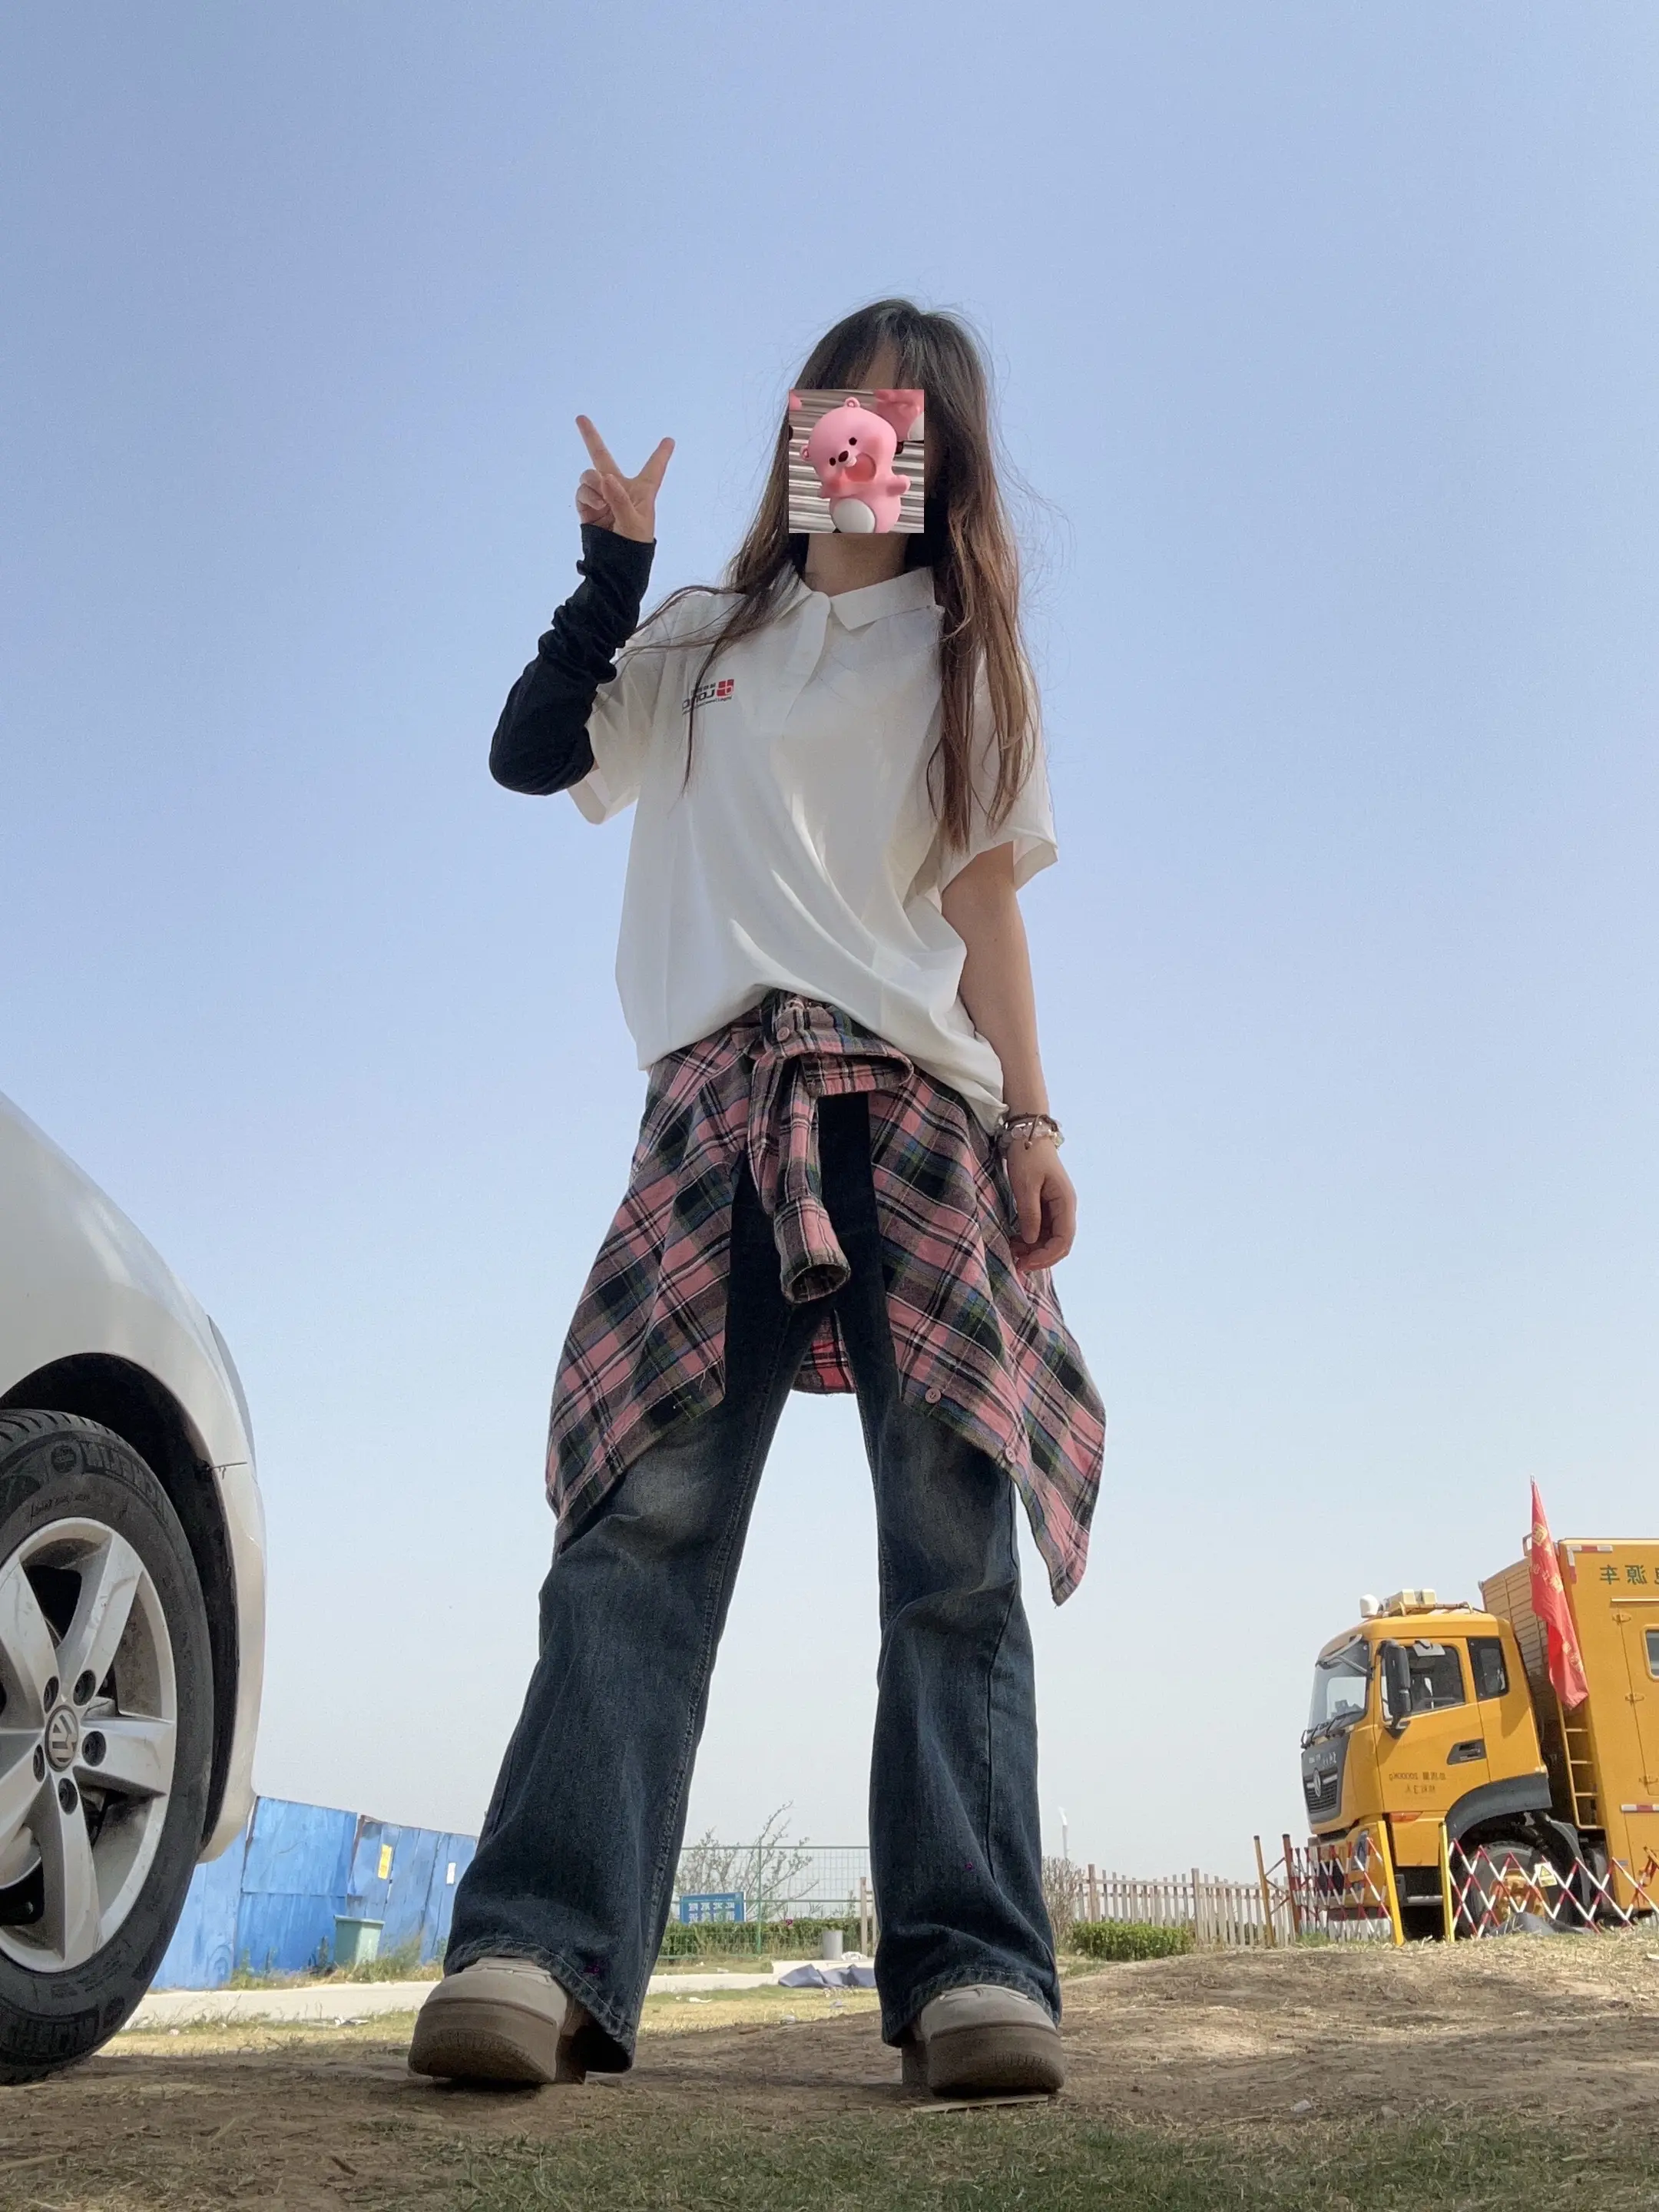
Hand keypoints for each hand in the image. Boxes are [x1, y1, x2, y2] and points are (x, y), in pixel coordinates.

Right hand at [575, 416, 673, 542]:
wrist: (615, 567)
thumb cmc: (634, 546)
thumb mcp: (634, 523)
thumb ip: (620, 499)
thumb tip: (605, 478)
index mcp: (642, 491)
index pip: (654, 469)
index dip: (661, 454)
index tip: (670, 440)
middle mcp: (620, 489)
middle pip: (603, 458)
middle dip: (590, 438)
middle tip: (580, 418)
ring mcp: (601, 497)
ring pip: (589, 476)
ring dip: (592, 484)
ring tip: (601, 503)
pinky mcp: (587, 508)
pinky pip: (581, 491)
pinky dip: (586, 496)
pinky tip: (595, 507)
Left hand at [1004, 1137, 1076, 1275]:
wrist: (1026, 1132)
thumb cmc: (1027, 1155)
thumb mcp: (1025, 1185)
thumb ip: (1029, 1214)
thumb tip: (1032, 1241)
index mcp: (1065, 1202)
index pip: (1063, 1240)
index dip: (1046, 1257)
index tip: (1024, 1263)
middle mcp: (1065, 1207)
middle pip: (1059, 1243)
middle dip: (1040, 1257)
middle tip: (1017, 1264)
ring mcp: (1056, 1206)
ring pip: (1050, 1237)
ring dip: (1034, 1249)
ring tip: (1012, 1252)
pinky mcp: (1045, 1204)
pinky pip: (1042, 1228)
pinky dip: (1030, 1238)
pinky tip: (1015, 1240)